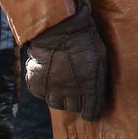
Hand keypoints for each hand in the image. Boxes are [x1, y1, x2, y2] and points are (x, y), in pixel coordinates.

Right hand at [26, 0, 107, 121]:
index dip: (91, 112)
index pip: (90, 112)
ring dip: (61, 96)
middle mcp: (70, 92)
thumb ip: (99, 79)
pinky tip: (49, 77)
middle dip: (77, 101)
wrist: (57, 25)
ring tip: (62, 83)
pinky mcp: (36, 83)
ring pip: (57, 103)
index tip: (90, 110)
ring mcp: (52, 88)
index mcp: (88, 86)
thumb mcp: (100, 56)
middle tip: (77, 89)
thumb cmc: (84, 38)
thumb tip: (97, 97)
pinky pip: (42, 94)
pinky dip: (46, 89)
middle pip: (73, 108)